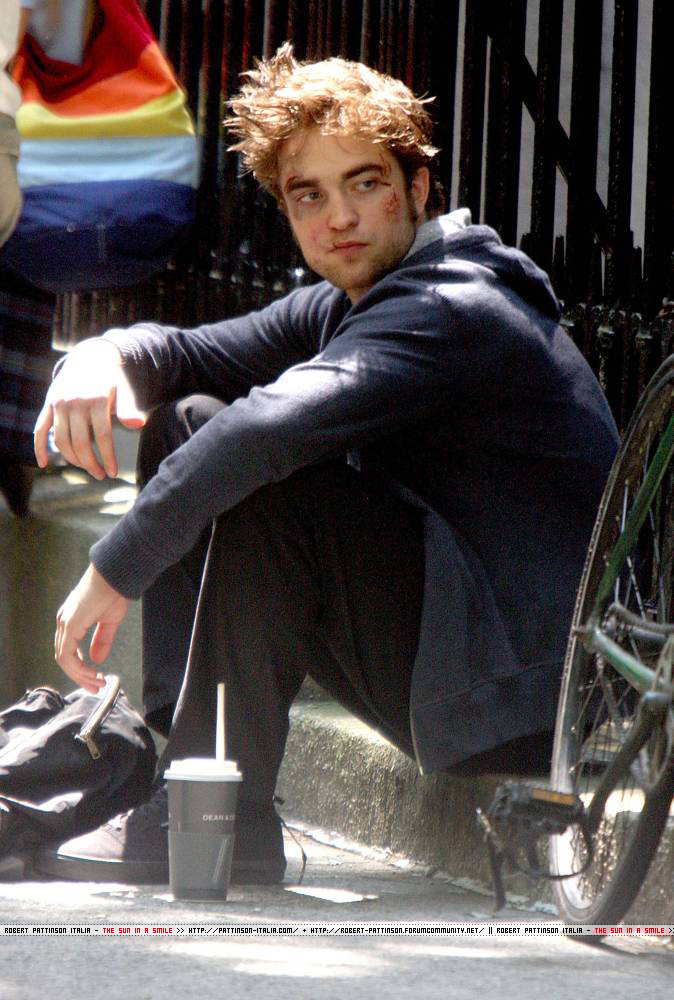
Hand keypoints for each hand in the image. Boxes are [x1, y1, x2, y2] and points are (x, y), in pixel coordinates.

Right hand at [33, 337, 145, 479]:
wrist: (90, 357)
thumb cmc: (112, 379)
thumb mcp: (124, 390)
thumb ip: (129, 408)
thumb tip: (139, 424)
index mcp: (96, 399)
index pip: (102, 436)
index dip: (108, 457)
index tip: (113, 472)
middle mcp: (74, 402)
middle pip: (80, 442)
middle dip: (90, 463)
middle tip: (100, 475)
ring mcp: (58, 404)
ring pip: (61, 440)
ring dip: (72, 459)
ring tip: (86, 467)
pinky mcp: (48, 405)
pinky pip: (40, 429)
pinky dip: (39, 447)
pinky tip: (43, 464)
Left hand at [55, 564, 129, 692]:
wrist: (115, 575)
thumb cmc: (114, 591)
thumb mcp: (109, 620)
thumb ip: (102, 640)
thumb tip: (97, 660)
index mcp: (71, 620)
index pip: (68, 651)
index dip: (80, 668)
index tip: (96, 678)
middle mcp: (63, 622)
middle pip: (64, 658)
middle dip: (80, 676)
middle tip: (96, 688)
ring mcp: (65, 624)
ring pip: (64, 659)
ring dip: (80, 676)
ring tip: (97, 683)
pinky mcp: (70, 625)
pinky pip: (68, 655)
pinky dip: (79, 668)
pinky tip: (93, 673)